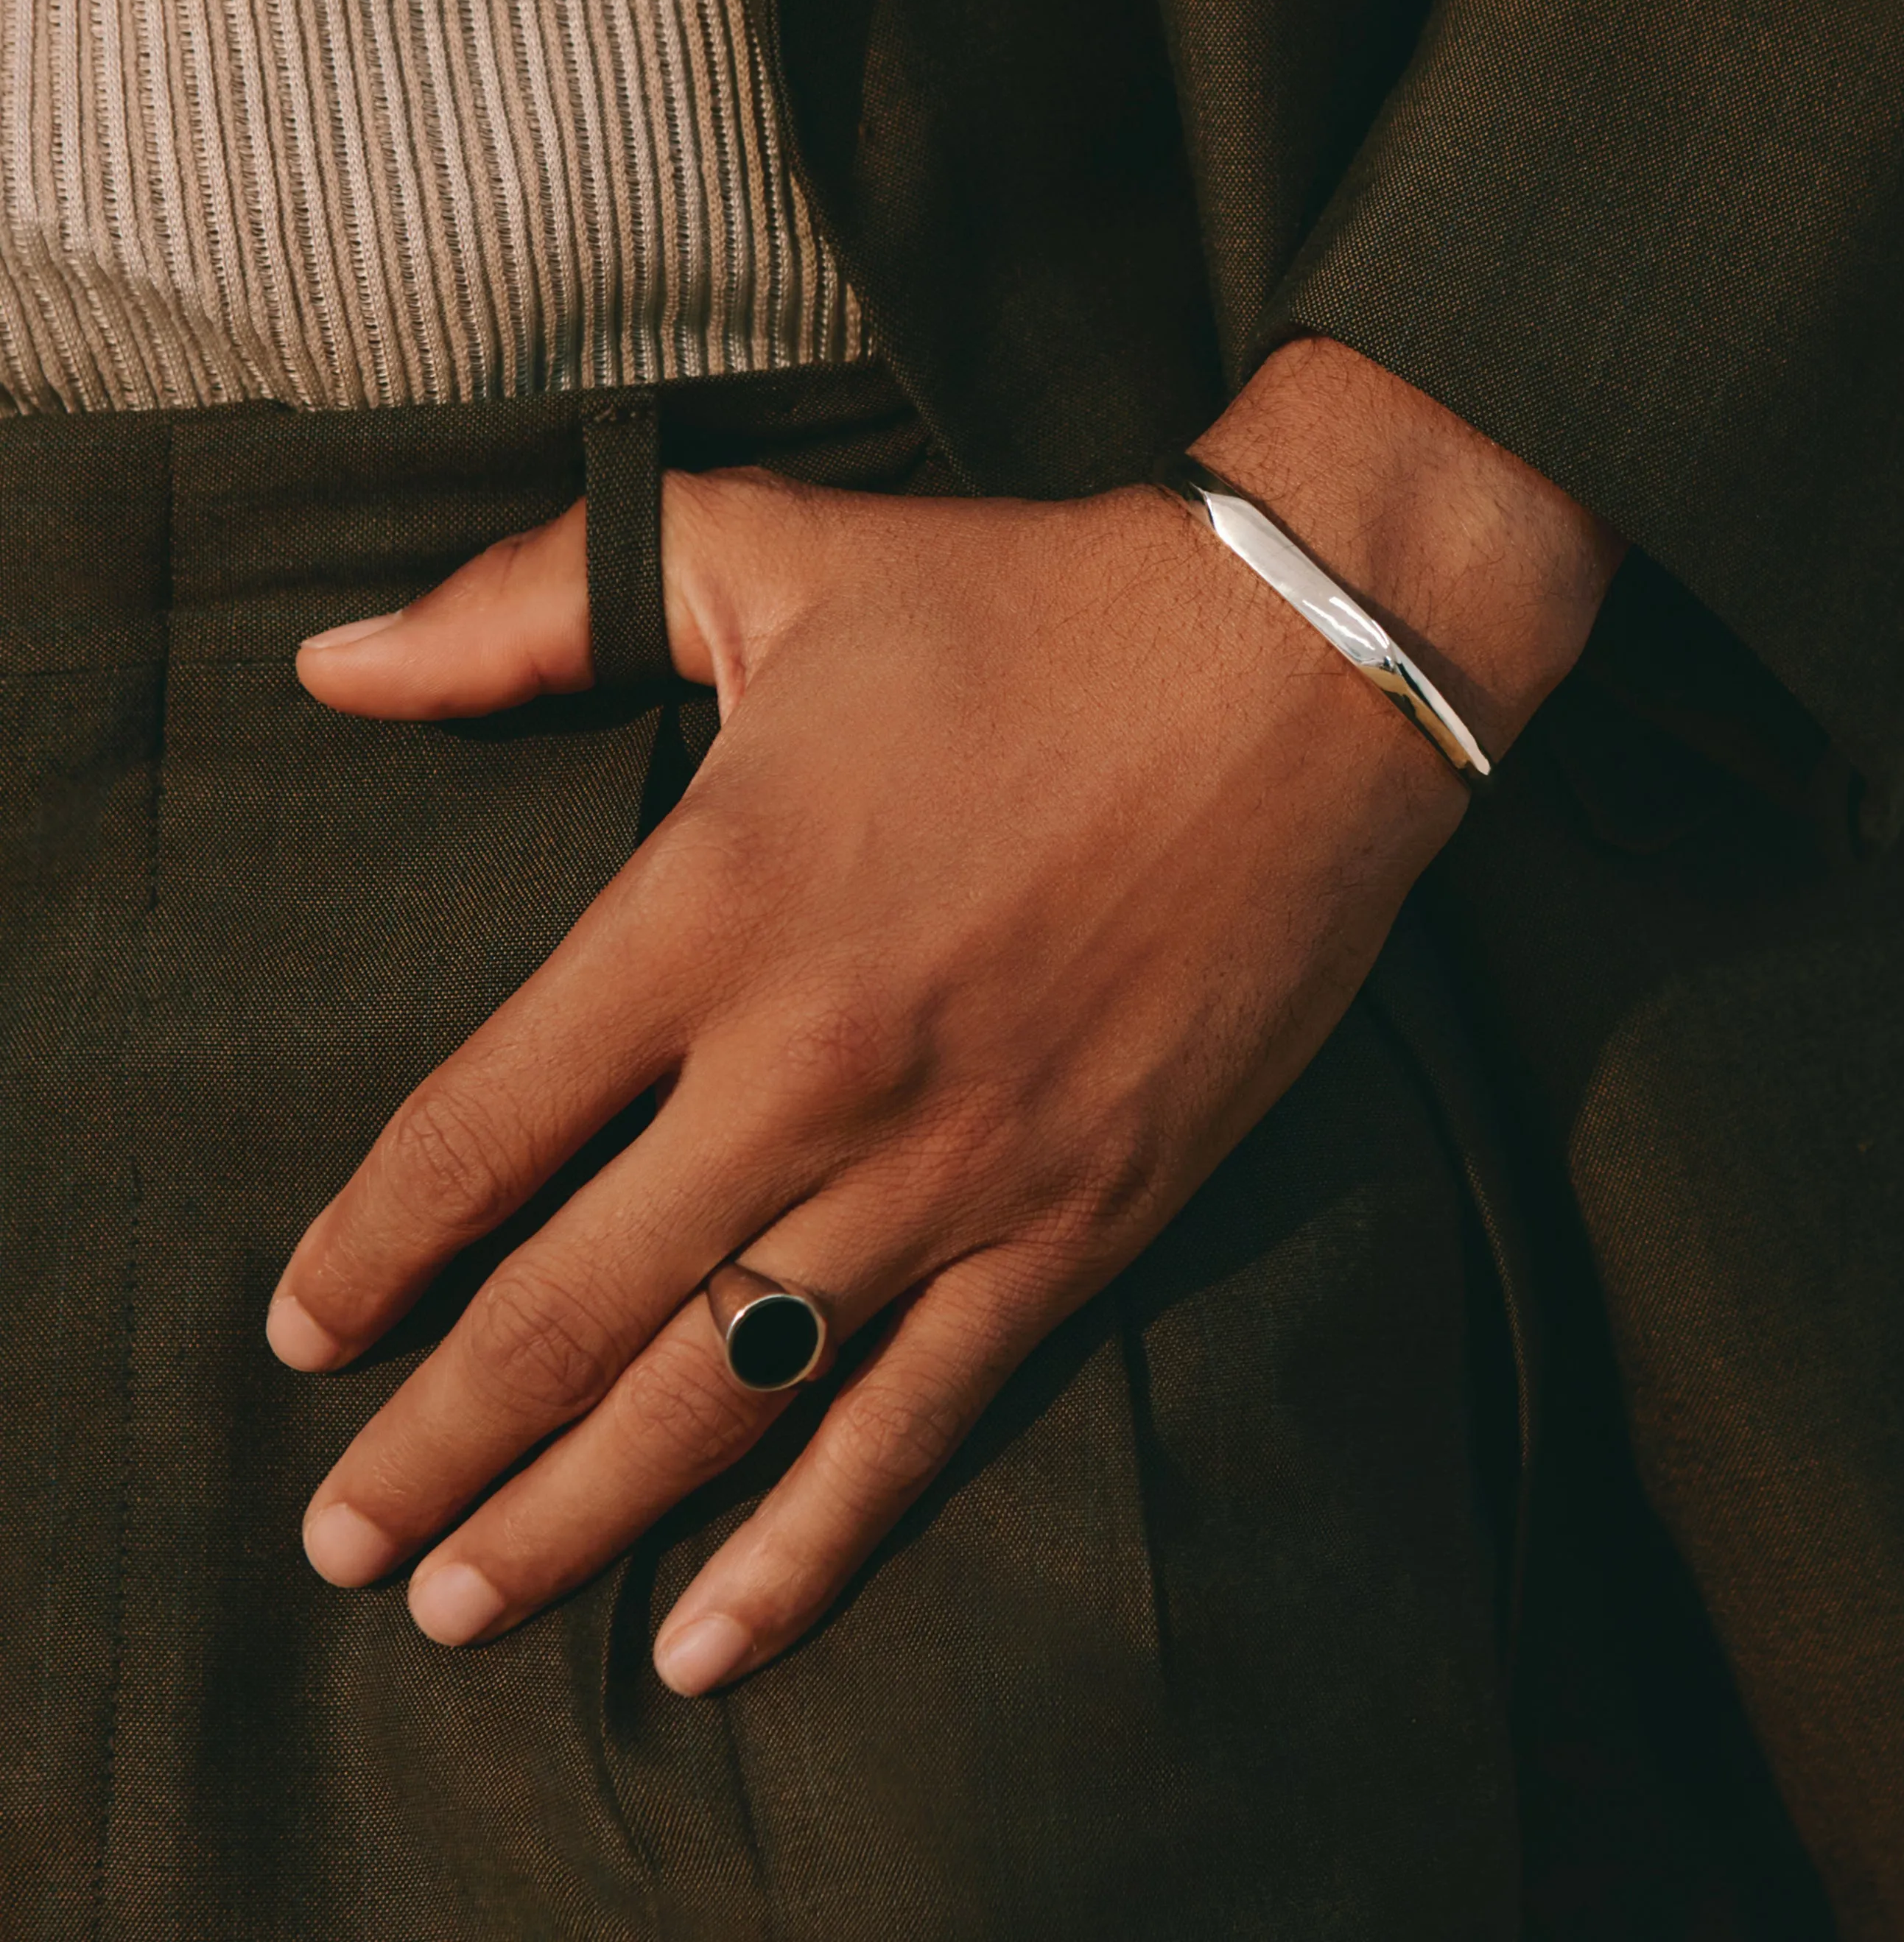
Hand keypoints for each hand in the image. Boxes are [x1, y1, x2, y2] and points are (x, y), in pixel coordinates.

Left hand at [269, 340, 1616, 1694]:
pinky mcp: (1079, 1220)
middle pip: (567, 1307)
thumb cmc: (1027, 603)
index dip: (368, 1251)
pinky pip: (919, 1420)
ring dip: (572, 1518)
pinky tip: (708, 1643)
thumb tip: (334, 660)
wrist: (1301, 665)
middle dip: (433, 1444)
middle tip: (338, 1543)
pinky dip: (809, 1546)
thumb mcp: (763, 559)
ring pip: (721, 1393)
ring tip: (461, 1610)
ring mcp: (953, 1167)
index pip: (479, 1131)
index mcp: (712, 904)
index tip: (303, 1333)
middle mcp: (812, 1069)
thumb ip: (529, 610)